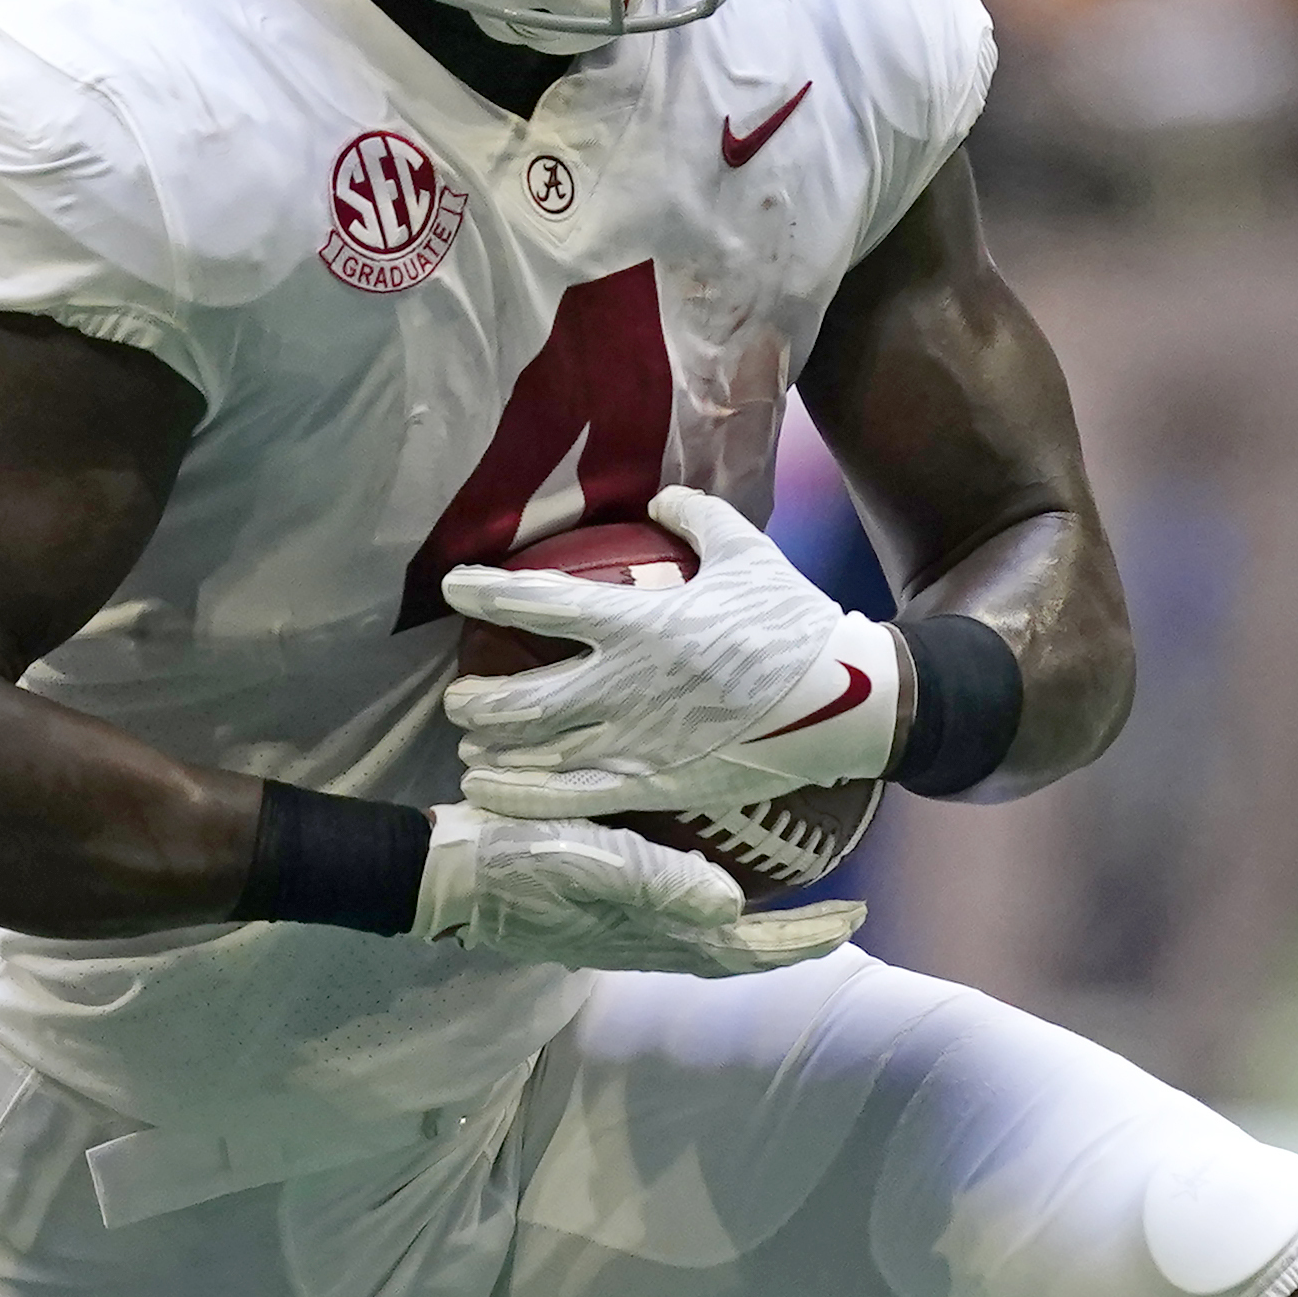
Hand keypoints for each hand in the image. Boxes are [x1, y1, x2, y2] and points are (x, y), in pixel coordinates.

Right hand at [413, 804, 861, 977]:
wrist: (446, 874)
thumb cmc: (516, 859)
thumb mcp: (589, 860)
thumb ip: (657, 882)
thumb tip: (729, 907)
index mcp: (650, 931)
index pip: (745, 948)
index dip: (803, 939)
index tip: (855, 919)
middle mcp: (642, 941)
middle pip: (734, 951)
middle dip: (791, 938)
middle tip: (843, 913)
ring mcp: (616, 932)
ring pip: (706, 941)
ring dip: (754, 930)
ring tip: (792, 905)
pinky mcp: (592, 915)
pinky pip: (672, 922)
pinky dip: (709, 912)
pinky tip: (708, 886)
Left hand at [444, 486, 903, 822]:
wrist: (846, 705)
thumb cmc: (796, 626)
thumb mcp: (749, 553)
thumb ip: (696, 519)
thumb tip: (662, 498)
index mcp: (642, 622)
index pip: (541, 603)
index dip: (486, 593)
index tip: (451, 586)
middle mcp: (625, 685)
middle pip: (518, 699)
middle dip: (473, 700)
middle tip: (458, 698)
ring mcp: (636, 742)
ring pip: (534, 753)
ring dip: (489, 750)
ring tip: (471, 748)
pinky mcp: (652, 786)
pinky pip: (569, 798)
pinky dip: (518, 796)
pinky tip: (488, 792)